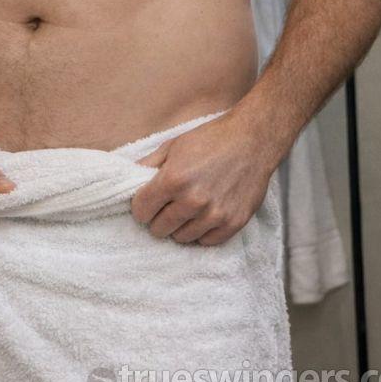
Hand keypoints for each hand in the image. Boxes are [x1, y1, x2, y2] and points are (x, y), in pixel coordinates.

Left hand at [129, 110, 273, 246]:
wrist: (252, 140)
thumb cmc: (211, 139)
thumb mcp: (173, 145)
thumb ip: (148, 165)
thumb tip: (128, 179)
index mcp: (173, 180)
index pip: (141, 211)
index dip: (141, 206)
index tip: (148, 201)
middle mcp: (193, 201)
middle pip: (159, 229)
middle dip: (158, 217)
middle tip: (168, 205)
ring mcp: (214, 215)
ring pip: (182, 238)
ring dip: (180, 226)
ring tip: (187, 209)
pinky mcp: (233, 223)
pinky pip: (206, 242)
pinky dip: (201, 232)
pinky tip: (203, 216)